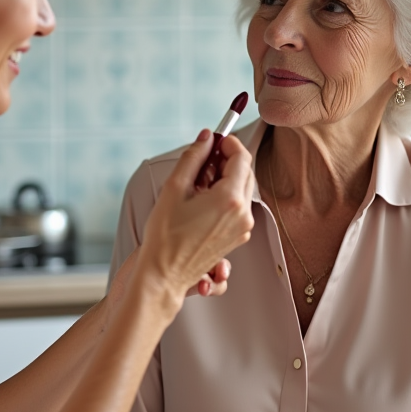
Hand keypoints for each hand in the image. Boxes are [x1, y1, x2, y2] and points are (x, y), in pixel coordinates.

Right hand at [135, 130, 253, 308]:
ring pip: (242, 189)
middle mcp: (243, 214)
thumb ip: (193, 157)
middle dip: (226, 161)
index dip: (228, 143)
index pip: (242, 157)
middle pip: (245, 172)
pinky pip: (237, 207)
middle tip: (202, 162)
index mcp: (230, 199)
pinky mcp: (238, 237)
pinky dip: (225, 197)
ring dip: (225, 179)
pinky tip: (202, 202)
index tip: (214, 141)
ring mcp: (243, 228)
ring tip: (197, 185)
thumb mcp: (174, 188)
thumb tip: (206, 137)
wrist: (165, 274)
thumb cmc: (165, 236)